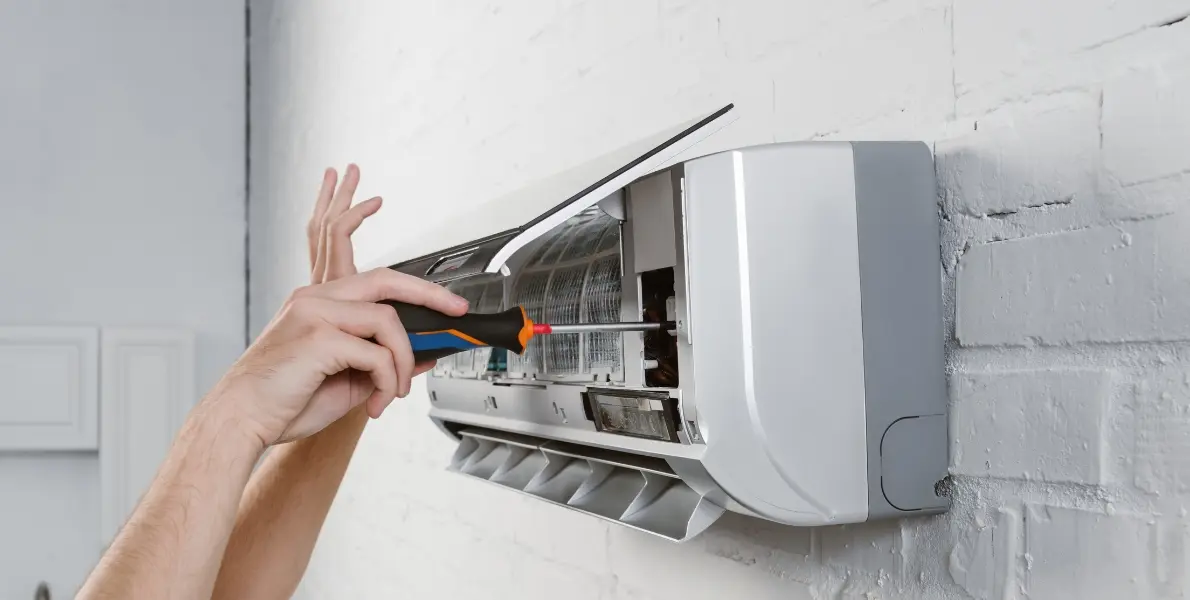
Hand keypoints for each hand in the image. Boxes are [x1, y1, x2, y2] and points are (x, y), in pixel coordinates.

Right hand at [303, 164, 442, 429]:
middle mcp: (316, 299)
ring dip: (403, 361)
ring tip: (394, 392)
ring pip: (388, 320)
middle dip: (431, 295)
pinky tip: (377, 403)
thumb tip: (426, 355)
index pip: (379, 281)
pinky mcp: (318, 338)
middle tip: (457, 314)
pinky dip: (387, 380)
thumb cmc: (286, 401)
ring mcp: (315, 314)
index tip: (449, 306)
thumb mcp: (348, 379)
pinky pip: (376, 353)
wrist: (240, 420)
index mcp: (319, 302)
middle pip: (388, 280)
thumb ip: (383, 362)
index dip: (418, 291)